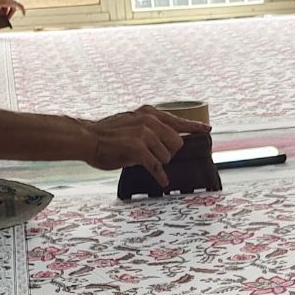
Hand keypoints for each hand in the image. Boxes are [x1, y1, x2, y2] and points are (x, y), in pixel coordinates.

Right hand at [82, 106, 211, 186]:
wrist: (87, 138)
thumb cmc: (106, 135)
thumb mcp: (131, 123)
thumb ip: (148, 128)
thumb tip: (164, 141)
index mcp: (149, 113)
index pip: (178, 119)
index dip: (194, 126)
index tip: (208, 129)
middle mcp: (149, 120)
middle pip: (177, 143)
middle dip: (169, 153)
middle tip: (152, 156)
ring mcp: (144, 133)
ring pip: (167, 155)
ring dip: (159, 162)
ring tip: (142, 160)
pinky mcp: (137, 148)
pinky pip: (156, 166)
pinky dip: (160, 176)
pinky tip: (162, 181)